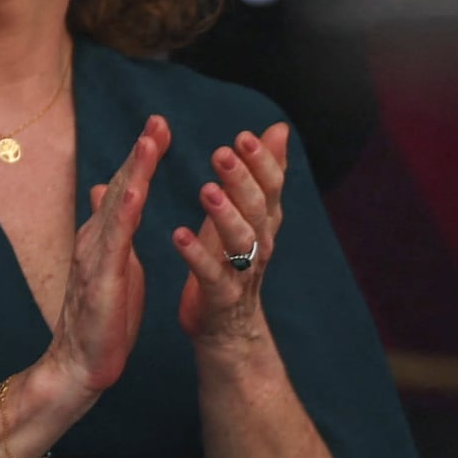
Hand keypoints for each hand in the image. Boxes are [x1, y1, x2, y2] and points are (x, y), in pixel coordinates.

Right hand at [36, 116, 167, 409]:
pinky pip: (114, 241)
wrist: (79, 364)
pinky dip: (123, 212)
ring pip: (118, 205)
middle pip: (121, 186)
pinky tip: (134, 191)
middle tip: (158, 119)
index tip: (160, 126)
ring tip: (150, 141)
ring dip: (134, 171)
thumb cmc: (102, 317)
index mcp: (105, 236)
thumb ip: (114, 227)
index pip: (127, 188)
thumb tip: (111, 189)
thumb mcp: (113, 264)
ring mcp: (95, 256)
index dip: (143, 157)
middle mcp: (96, 238)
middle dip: (141, 152)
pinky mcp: (100, 279)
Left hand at [175, 122, 294, 356]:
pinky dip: (196, 255)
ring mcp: (243, 273)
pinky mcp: (221, 297)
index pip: (272, 187)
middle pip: (258, 209)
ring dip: (224, 214)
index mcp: (264, 221)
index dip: (262, 163)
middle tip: (221, 152)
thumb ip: (262, 172)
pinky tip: (178, 235)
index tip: (243, 136)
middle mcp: (260, 244)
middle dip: (242, 180)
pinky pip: (211, 275)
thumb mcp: (248, 212)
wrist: (228, 328)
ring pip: (241, 242)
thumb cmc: (232, 259)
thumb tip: (280, 129)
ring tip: (206, 189)